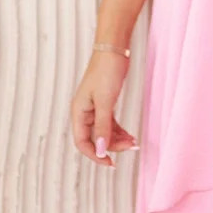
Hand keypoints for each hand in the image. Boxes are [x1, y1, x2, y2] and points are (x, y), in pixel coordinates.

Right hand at [70, 50, 137, 167]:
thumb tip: (100, 150)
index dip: (94, 155)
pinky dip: (119, 130)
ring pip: (104, 132)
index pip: (82, 142)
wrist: (114, 49)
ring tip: (134, 142)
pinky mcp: (105, 103)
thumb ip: (102, 127)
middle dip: (112, 145)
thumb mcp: (105, 101)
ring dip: (118, 139)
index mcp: (79, 112)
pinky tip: (130, 135)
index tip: (110, 163)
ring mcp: (94, 108)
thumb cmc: (106, 71)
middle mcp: (84, 112)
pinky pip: (110, 123)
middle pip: (95, 138)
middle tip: (131, 146)